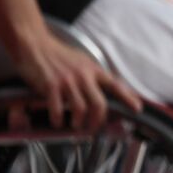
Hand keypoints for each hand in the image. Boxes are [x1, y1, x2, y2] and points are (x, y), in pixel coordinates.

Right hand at [15, 33, 141, 130]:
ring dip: (79, 122)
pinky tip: (58, 122)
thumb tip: (107, 89)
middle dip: (98, 120)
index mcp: (93, 69)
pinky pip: (58, 109)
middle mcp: (83, 75)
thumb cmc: (58, 55)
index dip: (128, 98)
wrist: (35, 45)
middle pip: (99, 104)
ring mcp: (67, 81)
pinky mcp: (51, 85)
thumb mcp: (82, 62)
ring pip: (81, 109)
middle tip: (94, 127)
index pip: (115, 85)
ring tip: (76, 125)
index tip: (137, 109)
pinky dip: (59, 119)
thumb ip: (93, 75)